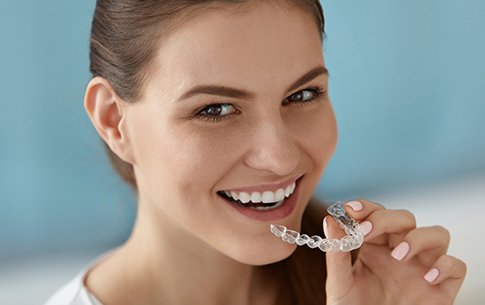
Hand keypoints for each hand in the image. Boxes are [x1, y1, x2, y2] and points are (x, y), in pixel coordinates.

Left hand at [324, 199, 465, 304]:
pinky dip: (446, 266)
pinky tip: (427, 277)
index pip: (376, 214)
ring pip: (437, 234)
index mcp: (374, 245)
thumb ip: (336, 252)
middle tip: (367, 231)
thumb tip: (331, 220)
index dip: (367, 207)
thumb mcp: (339, 282)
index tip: (351, 209)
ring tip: (398, 255)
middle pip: (405, 218)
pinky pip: (456, 266)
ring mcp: (422, 267)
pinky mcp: (442, 288)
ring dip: (418, 237)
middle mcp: (400, 251)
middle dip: (386, 219)